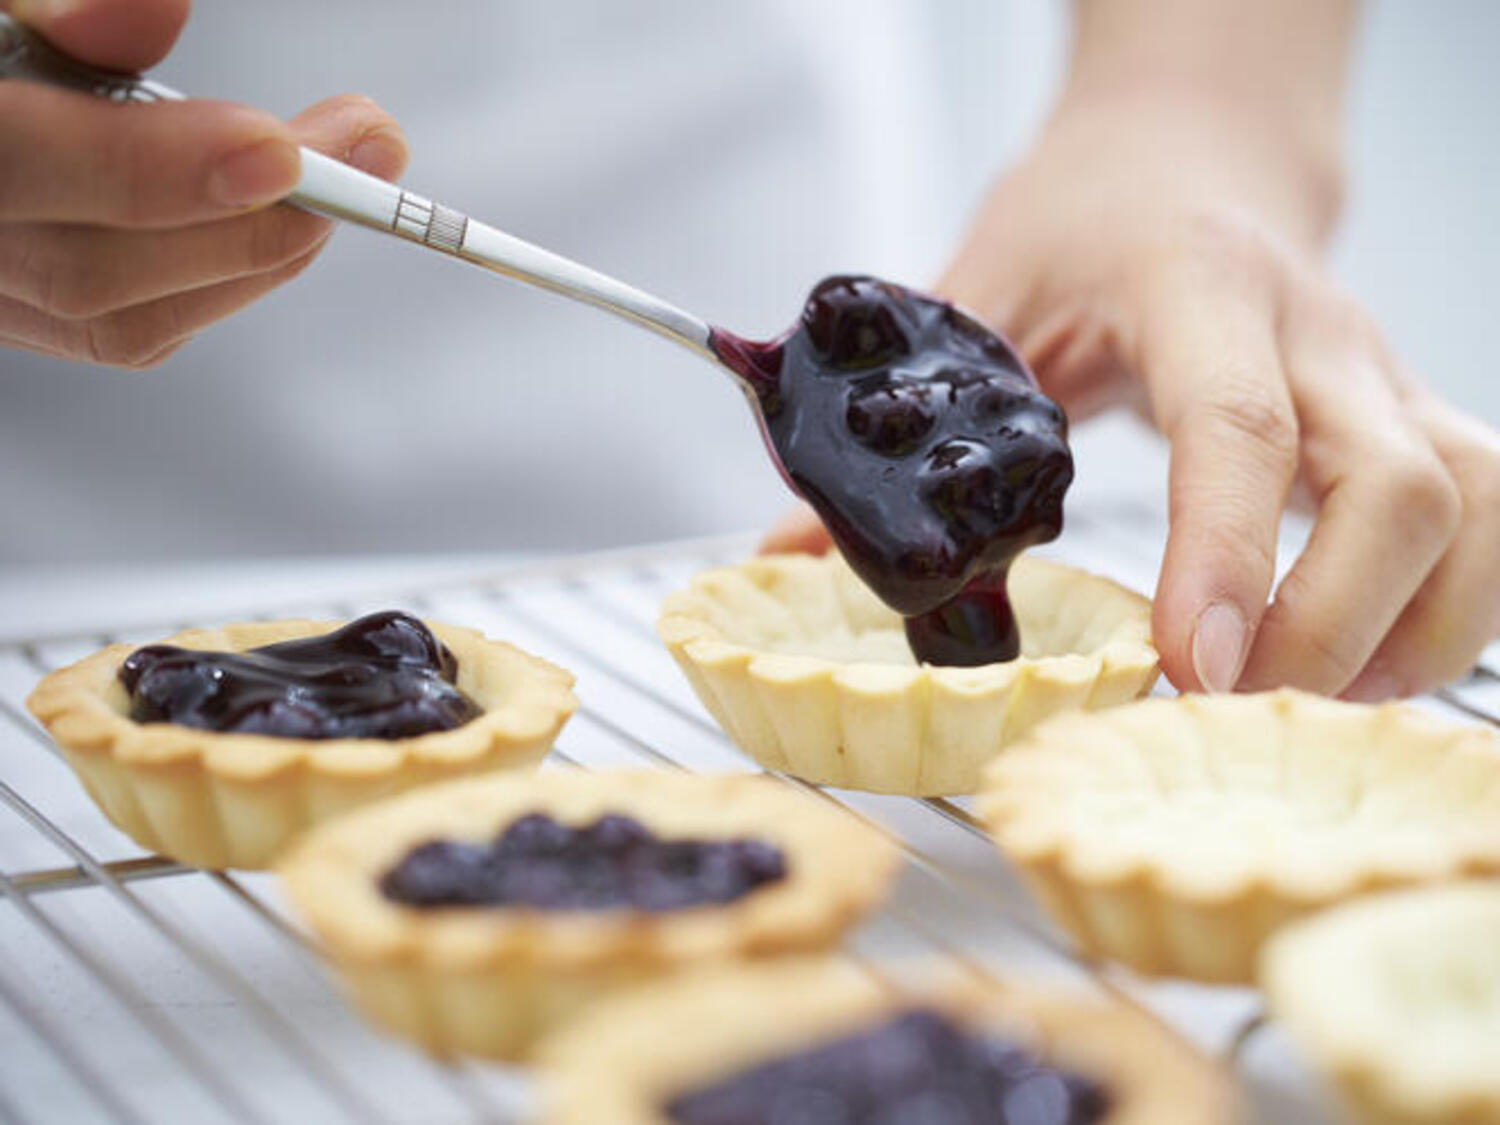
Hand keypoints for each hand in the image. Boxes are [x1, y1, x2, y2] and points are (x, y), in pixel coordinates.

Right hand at [0, 0, 407, 367]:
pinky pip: (129, 331)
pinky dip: (222, 278)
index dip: (158, 168)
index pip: (21, 168)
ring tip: (345, 179)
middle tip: (366, 149)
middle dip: (250, 218)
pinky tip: (279, 219)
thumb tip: (160, 7)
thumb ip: (61, 7)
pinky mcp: (31, 319)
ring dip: (253, 253)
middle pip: (92, 272)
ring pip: (121, 322)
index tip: (279, 148)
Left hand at [766, 94, 1499, 700]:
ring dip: (1408, 634)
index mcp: (1198, 288)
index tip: (1189, 662)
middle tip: (1225, 711)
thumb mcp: (979, 291)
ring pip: (1473, 508)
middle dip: (1328, 628)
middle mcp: (1317, 333)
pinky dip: (1445, 614)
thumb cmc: (1089, 216)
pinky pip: (1485, 522)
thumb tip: (793, 551)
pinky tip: (1362, 667)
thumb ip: (905, 419)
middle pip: (1398, 486)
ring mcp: (1382, 374)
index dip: (1223, 553)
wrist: (1192, 151)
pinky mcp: (1410, 414)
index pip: (1238, 426)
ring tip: (1303, 707)